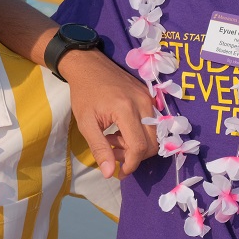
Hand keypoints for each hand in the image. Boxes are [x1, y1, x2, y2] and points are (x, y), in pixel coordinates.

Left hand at [59, 48, 155, 179]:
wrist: (88, 65)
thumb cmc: (83, 93)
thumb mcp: (86, 123)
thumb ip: (99, 148)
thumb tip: (109, 173)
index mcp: (126, 109)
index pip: (139, 146)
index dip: (132, 164)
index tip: (120, 171)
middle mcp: (143, 103)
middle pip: (152, 143)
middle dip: (135, 156)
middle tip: (113, 152)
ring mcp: (149, 98)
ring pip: (154, 134)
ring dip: (136, 145)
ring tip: (113, 139)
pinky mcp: (149, 96)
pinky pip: (152, 123)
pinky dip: (139, 133)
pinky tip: (120, 129)